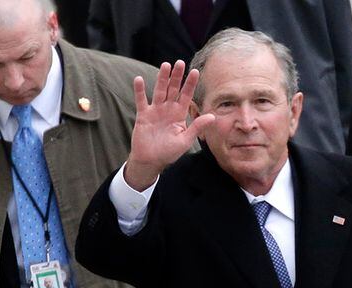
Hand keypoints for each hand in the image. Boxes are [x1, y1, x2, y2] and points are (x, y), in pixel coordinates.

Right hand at [125, 60, 214, 190]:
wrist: (151, 161)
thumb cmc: (169, 152)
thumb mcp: (185, 140)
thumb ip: (197, 127)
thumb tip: (212, 116)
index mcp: (179, 115)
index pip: (186, 96)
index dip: (190, 84)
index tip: (195, 71)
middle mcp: (168, 110)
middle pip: (173, 90)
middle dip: (177, 77)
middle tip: (180, 63)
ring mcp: (155, 111)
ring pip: (159, 91)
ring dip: (162, 79)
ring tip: (165, 65)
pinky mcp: (143, 115)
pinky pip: (141, 101)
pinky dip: (139, 91)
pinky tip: (139, 79)